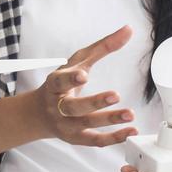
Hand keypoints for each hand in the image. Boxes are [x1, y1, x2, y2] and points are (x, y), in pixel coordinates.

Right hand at [31, 25, 138, 146]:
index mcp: (54, 85)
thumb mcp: (77, 62)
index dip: (71, 79)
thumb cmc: (62, 83)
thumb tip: (128, 30)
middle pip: (74, 107)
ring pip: (87, 124)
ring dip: (110, 120)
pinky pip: (95, 141)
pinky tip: (131, 131)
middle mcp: (58, 106)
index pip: (60, 81)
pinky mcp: (77, 139)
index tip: (83, 75)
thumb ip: (103, 47)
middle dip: (95, 102)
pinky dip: (114, 138)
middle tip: (115, 95)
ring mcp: (66, 125)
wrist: (40, 113)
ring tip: (130, 114)